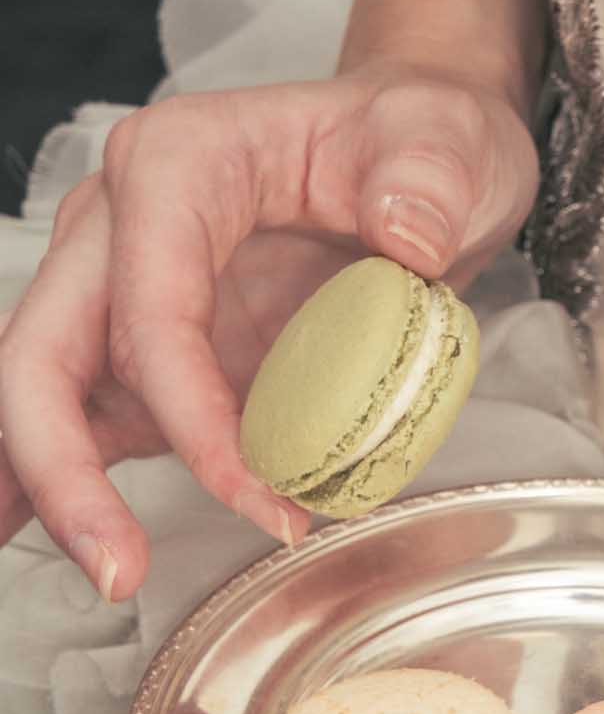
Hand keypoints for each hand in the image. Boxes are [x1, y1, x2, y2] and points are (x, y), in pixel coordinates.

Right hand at [0, 60, 538, 598]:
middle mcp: (124, 220)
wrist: (424, 160)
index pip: (152, 301)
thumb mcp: (450, 142)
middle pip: (46, 349)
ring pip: (43, 391)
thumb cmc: (422, 139)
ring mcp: (125, 288)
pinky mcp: (148, 350)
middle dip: (62, 467)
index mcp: (182, 161)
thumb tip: (408, 236)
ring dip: (55, 488)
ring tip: (95, 573)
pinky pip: (87, 419)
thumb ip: (428, 178)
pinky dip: (72, 482)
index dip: (190, 410)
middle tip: (117, 570)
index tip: (260, 490)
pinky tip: (71, 543)